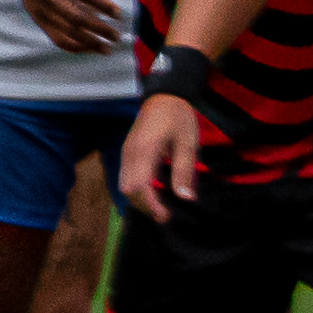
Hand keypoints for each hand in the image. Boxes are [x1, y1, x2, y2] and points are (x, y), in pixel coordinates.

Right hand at [0, 0, 124, 52]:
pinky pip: (57, 38)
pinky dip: (75, 47)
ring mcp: (44, 11)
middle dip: (99, 29)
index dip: (102, 5)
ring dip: (89, 43)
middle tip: (116, 36)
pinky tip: (90, 49)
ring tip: (107, 49)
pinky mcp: (40, 20)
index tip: (118, 13)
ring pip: (67, 32)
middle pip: (77, 18)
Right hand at [118, 94, 203, 222]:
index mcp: (144, 150)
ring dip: (140, 200)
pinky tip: (153, 194)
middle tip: (165, 216)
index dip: (150, 205)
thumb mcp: (188, 144)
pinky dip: (137, 190)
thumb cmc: (178, 117)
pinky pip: (126, 176)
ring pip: (124, 185)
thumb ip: (184, 171)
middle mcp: (130, 153)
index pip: (138, 187)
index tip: (166, 215)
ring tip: (161, 208)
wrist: (164, 96)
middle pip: (128, 190)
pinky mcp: (128, 152)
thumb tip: (185, 198)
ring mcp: (126, 152)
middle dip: (144, 206)